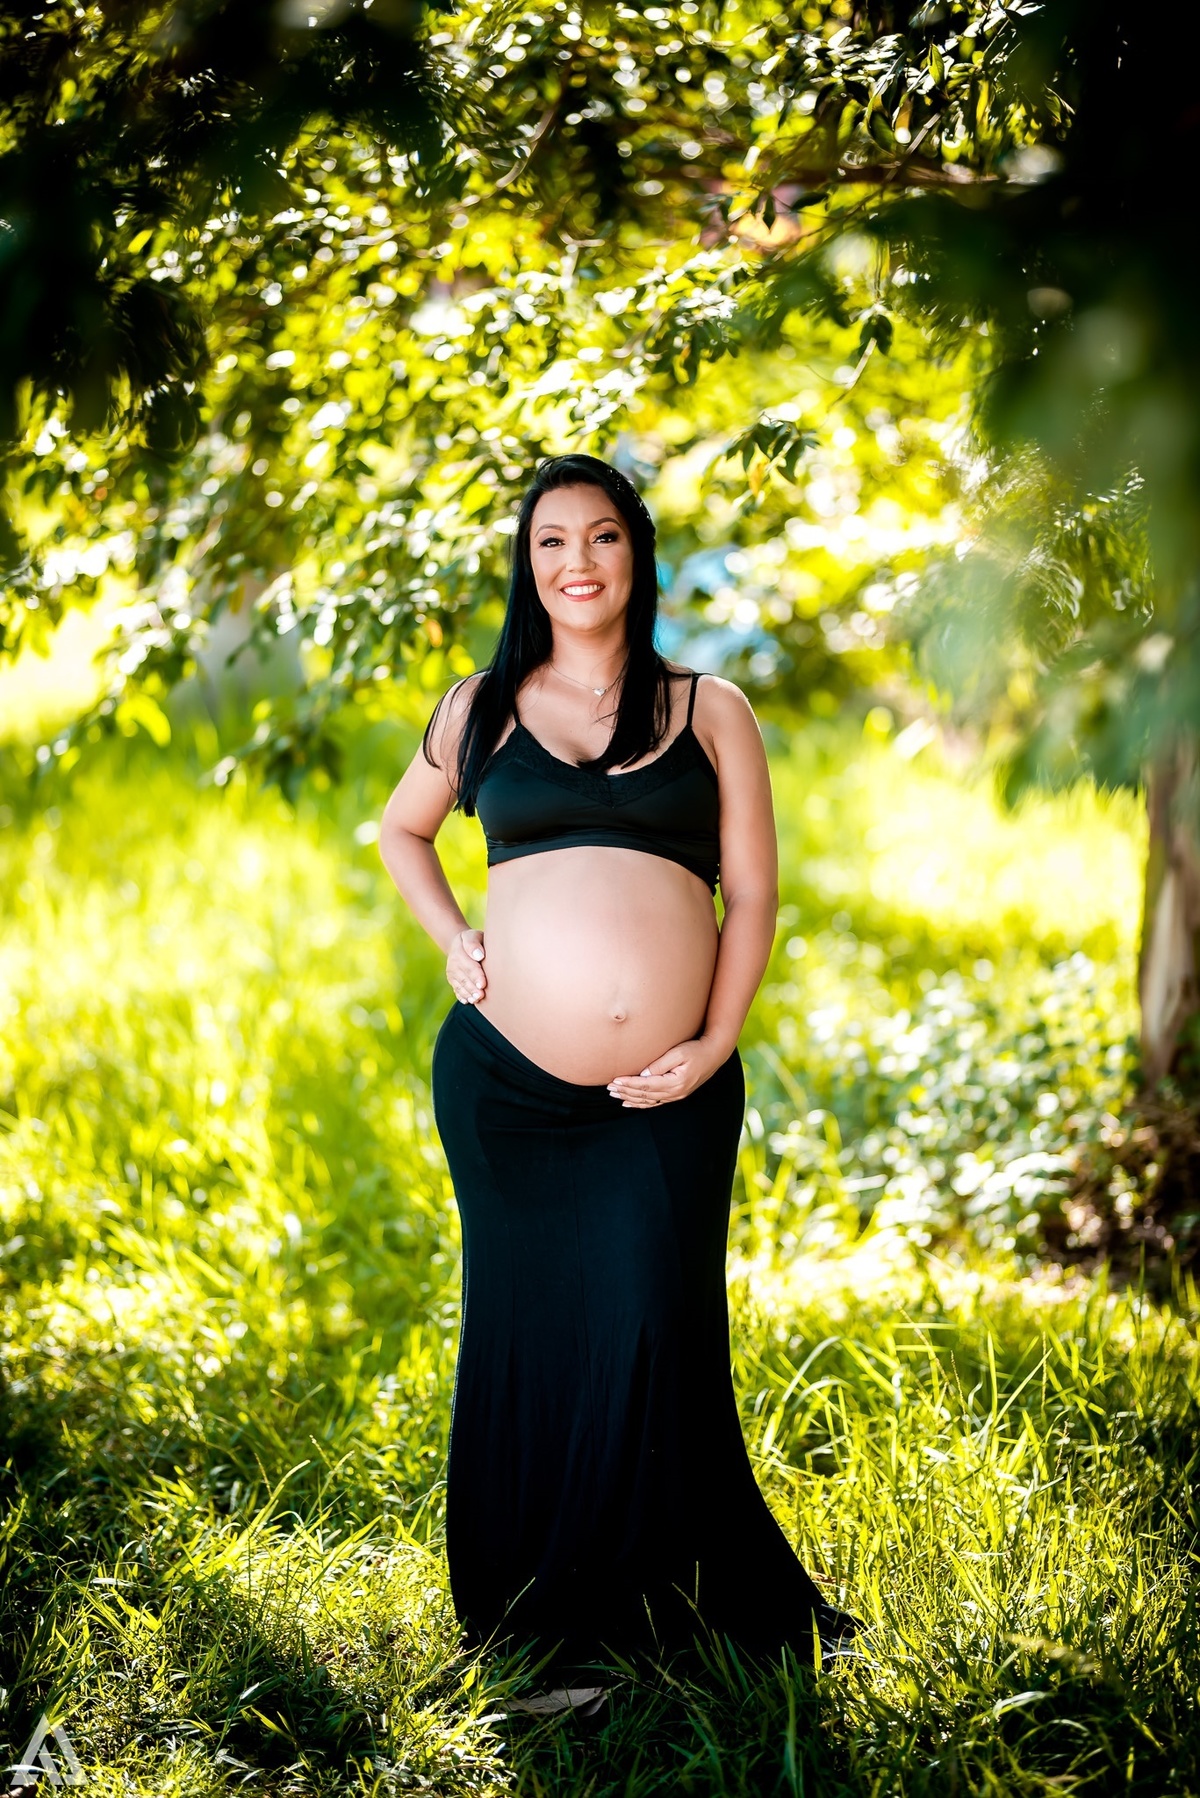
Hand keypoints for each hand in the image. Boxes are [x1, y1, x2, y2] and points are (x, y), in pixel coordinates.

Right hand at [446, 928, 485, 1003]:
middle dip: (473, 988)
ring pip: (460, 986)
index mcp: (459, 952)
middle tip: (481, 996)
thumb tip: (479, 955)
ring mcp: (452, 974)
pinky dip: (462, 996)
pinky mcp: (452, 980)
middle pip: (464, 979)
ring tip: (476, 1000)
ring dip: (468, 994)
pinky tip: (468, 1000)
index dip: (476, 976)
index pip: (469, 966)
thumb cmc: (473, 939)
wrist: (459, 944)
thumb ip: (473, 943)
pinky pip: (456, 989)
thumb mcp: (472, 935)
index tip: (483, 984)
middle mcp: (453, 964)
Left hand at [607, 1036, 728, 1108]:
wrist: (714, 1054)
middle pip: (645, 1095)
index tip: (615, 1080)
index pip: (646, 1085)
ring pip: (648, 1101)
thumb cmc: (696, 1049)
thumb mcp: (678, 1053)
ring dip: (630, 1098)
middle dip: (625, 1091)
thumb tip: (642, 1074)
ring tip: (614, 1094)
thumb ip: (660, 1064)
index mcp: (675, 1082)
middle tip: (609, 1088)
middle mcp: (675, 1093)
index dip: (629, 1084)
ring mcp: (676, 1095)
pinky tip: (629, 1102)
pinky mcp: (676, 1094)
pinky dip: (641, 1103)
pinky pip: (655, 1102)